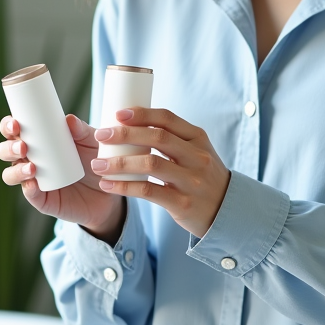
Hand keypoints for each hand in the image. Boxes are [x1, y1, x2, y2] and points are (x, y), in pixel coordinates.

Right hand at [0, 114, 124, 242]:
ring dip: (16, 170)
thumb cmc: (95, 159)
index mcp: (36, 141)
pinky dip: (28, 189)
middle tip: (23, 147)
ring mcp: (33, 180)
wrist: (107, 191)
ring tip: (31, 167)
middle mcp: (29, 159)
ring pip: (10, 174)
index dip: (8, 126)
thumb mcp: (91, 142)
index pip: (13, 131)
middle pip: (5, 151)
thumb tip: (69, 119)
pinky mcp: (42, 200)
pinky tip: (33, 184)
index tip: (15, 124)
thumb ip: (82, 130)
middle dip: (9, 148)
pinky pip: (30, 195)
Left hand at [91, 107, 230, 237]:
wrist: (227, 211)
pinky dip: (124, 186)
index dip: (141, 114)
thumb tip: (133, 123)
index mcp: (197, 138)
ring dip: (120, 163)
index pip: (167, 119)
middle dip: (125, 134)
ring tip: (97, 164)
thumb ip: (173, 138)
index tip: (118, 114)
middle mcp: (196, 157)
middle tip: (101, 135)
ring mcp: (191, 180)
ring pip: (151, 164)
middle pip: (157, 138)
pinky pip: (148, 191)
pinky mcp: (182, 203)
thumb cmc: (202, 176)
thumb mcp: (196, 152)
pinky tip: (107, 185)